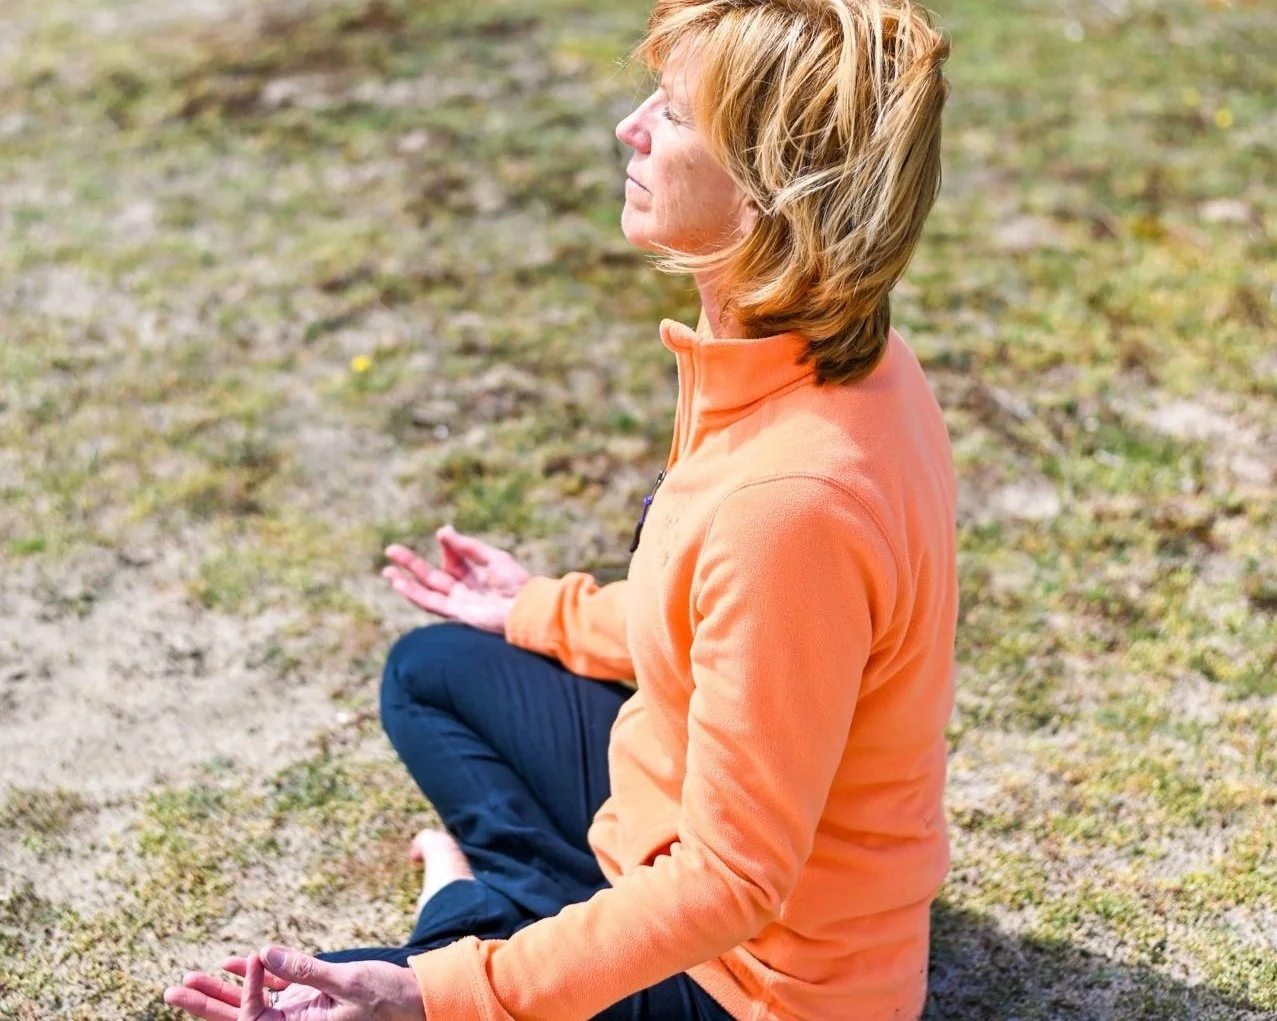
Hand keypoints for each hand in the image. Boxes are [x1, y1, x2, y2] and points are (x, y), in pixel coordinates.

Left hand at [163, 946, 425, 1020]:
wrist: (412, 1000)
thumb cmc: (385, 998)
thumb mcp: (347, 982)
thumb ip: (305, 970)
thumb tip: (264, 954)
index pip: (254, 1018)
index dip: (244, 990)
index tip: (254, 958)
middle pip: (237, 1019)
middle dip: (205, 1005)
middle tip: (172, 991)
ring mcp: (295, 1013)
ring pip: (247, 1005)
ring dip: (219, 992)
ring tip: (187, 980)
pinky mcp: (304, 999)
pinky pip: (269, 991)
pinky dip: (250, 978)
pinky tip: (230, 964)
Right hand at [382, 524, 532, 634]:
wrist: (527, 608)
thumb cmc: (517, 583)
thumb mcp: (493, 557)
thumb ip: (467, 547)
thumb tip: (443, 530)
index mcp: (477, 575)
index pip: (454, 559)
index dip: (448, 545)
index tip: (444, 535)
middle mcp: (466, 589)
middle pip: (433, 575)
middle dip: (411, 563)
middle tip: (390, 550)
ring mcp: (460, 602)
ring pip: (427, 590)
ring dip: (406, 581)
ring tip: (386, 571)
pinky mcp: (457, 612)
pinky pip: (430, 602)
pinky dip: (413, 593)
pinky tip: (399, 584)